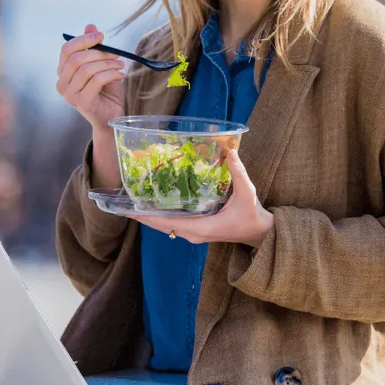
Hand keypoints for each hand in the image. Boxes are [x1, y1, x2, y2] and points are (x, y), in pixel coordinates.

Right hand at [56, 23, 125, 131]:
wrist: (111, 117)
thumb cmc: (105, 92)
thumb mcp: (100, 65)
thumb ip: (93, 48)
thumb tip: (90, 26)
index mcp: (63, 72)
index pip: (67, 50)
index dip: (84, 39)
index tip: (101, 36)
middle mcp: (62, 83)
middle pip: (77, 58)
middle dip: (99, 53)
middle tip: (116, 54)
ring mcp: (70, 94)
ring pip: (87, 69)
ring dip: (107, 64)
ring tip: (120, 65)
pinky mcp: (82, 102)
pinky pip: (96, 81)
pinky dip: (111, 75)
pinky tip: (120, 76)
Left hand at [134, 149, 273, 247]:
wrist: (260, 232)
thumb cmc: (252, 214)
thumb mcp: (247, 192)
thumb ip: (238, 172)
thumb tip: (229, 151)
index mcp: (202, 227)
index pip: (168, 223)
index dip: (148, 217)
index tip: (131, 211)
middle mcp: (194, 234)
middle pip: (162, 226)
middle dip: (143, 217)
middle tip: (124, 205)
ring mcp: (195, 234)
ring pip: (166, 227)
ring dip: (151, 217)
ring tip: (133, 204)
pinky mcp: (197, 231)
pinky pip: (174, 225)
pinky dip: (162, 217)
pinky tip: (154, 206)